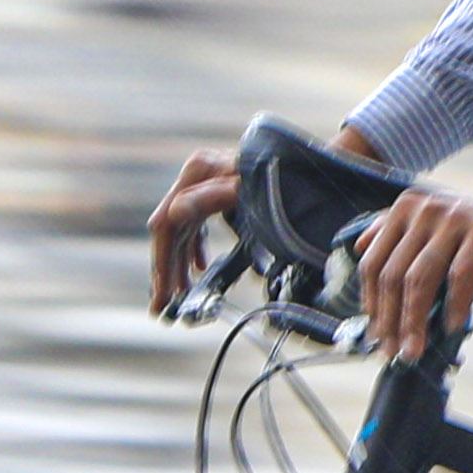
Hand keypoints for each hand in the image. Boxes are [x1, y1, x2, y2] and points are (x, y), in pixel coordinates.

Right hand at [145, 122, 382, 316]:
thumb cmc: (282, 176)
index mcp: (198, 171)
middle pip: (171, 230)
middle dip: (167, 270)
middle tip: (163, 305)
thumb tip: (173, 214)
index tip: (163, 293)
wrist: (310, 166)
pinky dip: (195, 248)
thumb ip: (210, 199)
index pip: (167, 224)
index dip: (162, 261)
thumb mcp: (247, 190)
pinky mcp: (218, 193)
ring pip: (183, 230)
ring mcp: (206, 184)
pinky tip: (200, 269)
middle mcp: (196, 176)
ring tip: (178, 296)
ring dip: (179, 264)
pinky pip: (198, 225)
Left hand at [357, 171, 472, 355]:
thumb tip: (358, 250)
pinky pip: (461, 274)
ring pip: (421, 276)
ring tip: (414, 349)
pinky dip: (453, 305)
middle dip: (391, 320)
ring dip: (414, 320)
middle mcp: (426, 208)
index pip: (374, 262)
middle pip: (394, 273)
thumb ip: (400, 236)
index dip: (372, 304)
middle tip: (392, 352)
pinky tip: (450, 327)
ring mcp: (456, 215)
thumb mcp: (436, 230)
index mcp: (407, 208)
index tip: (376, 336)